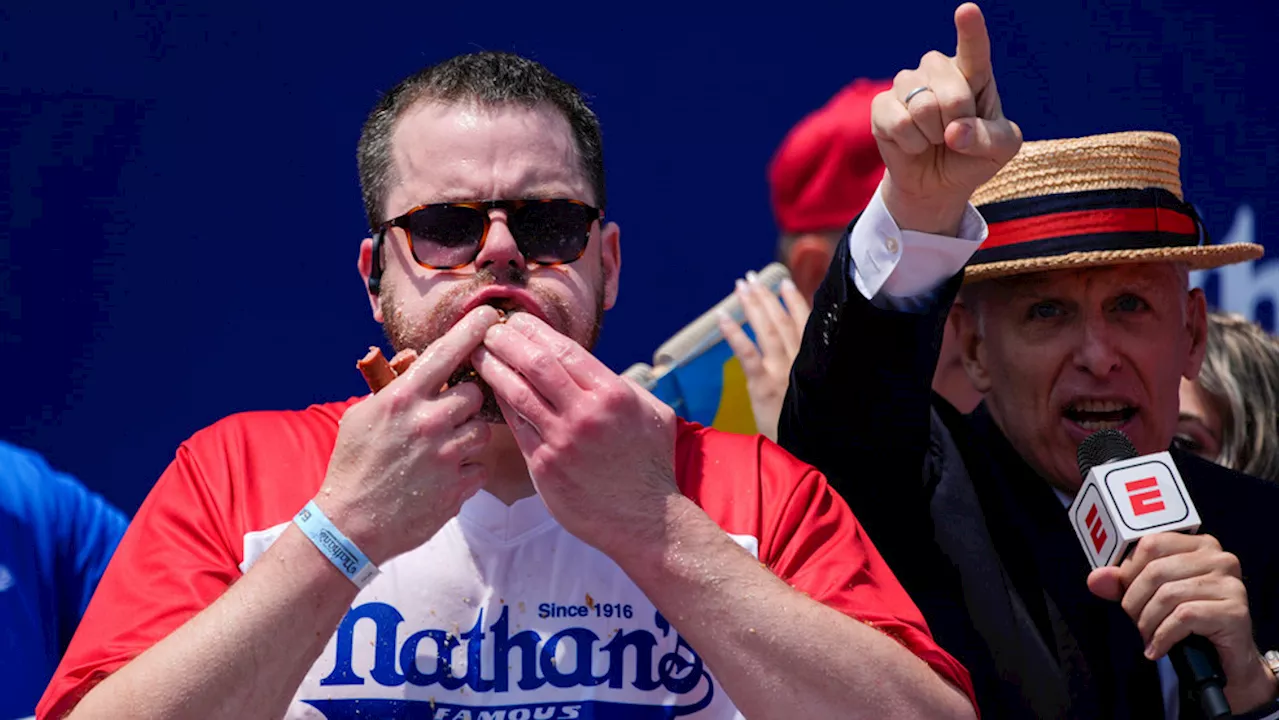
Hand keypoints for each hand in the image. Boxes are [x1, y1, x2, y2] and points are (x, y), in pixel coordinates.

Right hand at [318, 305, 502, 564]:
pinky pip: (479, 466)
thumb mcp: (362, 415)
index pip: (447, 353)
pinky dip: (466, 470)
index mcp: (403, 399)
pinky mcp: (458, 487)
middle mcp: (429, 422)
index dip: (472, 330)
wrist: (350, 525)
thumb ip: (394, 385)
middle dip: (466, 401)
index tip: (492, 315)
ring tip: (440, 450)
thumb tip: (418, 358)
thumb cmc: (353, 465)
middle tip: (447, 414)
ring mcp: (446, 456)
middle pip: (475, 394)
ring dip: (466, 436)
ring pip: (481, 431)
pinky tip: (441, 476)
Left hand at [471, 312, 679, 559]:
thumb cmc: (651, 464)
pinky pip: (516, 427)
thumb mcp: (653, 414)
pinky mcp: (544, 467)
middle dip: (508, 341)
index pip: (564, 349)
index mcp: (613, 394)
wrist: (644, 520)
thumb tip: (595, 368)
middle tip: (490, 329)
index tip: (517, 320)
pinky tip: (490, 390)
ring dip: (493, 368)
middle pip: (535, 364)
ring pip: (517, 393)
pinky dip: (502, 404)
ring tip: (478, 353)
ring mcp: (561, 441)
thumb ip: (624, 386)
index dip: (535, 330)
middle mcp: (585, 414)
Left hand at [717, 273, 809, 440]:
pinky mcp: (763, 385)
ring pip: (767, 331)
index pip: (806, 325)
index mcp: (814, 363)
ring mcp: (781, 372)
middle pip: (782, 322)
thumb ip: (812, 373)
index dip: (795, 302)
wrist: (809, 453)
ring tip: (742, 285)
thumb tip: (804, 357)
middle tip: (752, 277)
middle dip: (767, 297)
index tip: (785, 283)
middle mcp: (799, 362)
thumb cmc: (813, 427)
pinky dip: (735, 334)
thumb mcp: (819, 396)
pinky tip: (723, 317)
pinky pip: (747, 354)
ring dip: (754, 305)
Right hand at [871, 2, 1021, 234]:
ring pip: (923, 106)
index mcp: (973, 72)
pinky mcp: (881, 106)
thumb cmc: (972, 158)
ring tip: (934, 139)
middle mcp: (938, 70)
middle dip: (958, 123)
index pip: (973, 49)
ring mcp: (906, 85)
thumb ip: (989, 138)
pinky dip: (912, 144)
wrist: (936, 184)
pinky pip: (899, 123)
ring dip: (933, 135)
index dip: (970, 30)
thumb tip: (953, 132)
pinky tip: (914, 144)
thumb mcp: (1001, 150)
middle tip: (955, 134)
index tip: (967, 10)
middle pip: (952, 91)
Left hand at [1088, 533, 1276, 711]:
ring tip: (1148, 636)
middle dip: (1135, 602)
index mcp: (1198, 545)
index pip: (1151, 544)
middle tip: (1136, 622)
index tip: (1126, 595)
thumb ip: (1122, 584)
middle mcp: (1219, 559)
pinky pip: (1184, 617)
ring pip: (1168, 595)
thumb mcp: (1151, 597)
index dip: (1129, 571)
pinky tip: (1158, 648)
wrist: (1226, 662)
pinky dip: (1163, 636)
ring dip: (1148, 622)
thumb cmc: (1189, 623)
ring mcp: (1230, 584)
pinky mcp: (1235, 611)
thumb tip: (1095, 579)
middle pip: (1156, 571)